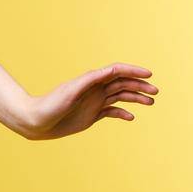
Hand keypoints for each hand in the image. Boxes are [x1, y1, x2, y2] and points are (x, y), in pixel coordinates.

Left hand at [21, 64, 157, 139]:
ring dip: (136, 98)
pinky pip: (112, 112)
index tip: (149, 75)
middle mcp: (95, 89)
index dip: (134, 71)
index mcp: (92, 80)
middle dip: (140, 86)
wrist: (37, 121)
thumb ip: (90, 80)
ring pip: (120, 97)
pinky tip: (132, 117)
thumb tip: (109, 70)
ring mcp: (95, 102)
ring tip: (151, 103)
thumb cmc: (51, 104)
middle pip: (123, 84)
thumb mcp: (71, 91)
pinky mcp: (92, 115)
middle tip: (155, 92)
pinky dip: (123, 113)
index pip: (117, 71)